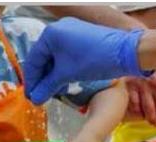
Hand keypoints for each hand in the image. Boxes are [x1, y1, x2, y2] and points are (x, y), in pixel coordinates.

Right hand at [23, 17, 148, 104]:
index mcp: (50, 33)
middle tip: (38, 97)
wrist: (125, 52)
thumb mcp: (67, 74)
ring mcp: (71, 31)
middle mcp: (58, 28)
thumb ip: (48, 86)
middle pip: (43, 57)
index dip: (31, 81)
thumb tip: (35, 99)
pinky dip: (62, 68)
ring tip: (49, 92)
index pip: (34, 60)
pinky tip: (61, 82)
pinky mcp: (81, 37)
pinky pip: (65, 54)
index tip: (30, 97)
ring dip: (51, 75)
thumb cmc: (93, 60)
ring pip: (55, 56)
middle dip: (41, 79)